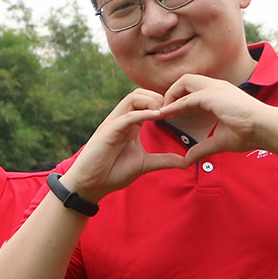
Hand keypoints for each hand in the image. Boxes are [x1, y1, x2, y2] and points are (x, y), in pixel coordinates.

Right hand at [66, 89, 186, 200]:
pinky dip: (143, 113)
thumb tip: (186, 162)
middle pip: (139, 94)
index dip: (163, 103)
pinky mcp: (108, 131)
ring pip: (132, 98)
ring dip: (151, 101)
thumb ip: (163, 160)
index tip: (179, 113)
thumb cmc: (112, 172)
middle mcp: (121, 120)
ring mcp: (113, 124)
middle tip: (174, 111)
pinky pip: (127, 115)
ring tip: (166, 112)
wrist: (91, 184)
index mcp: (129, 124)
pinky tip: (158, 117)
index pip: (145, 102)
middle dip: (158, 97)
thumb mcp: (144, 164)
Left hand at [161, 74, 272, 163]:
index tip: (169, 113)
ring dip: (171, 95)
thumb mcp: (219, 141)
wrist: (267, 129)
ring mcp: (215, 88)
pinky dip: (174, 105)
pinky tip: (166, 114)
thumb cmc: (250, 133)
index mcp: (220, 93)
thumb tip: (187, 160)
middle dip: (171, 92)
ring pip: (184, 82)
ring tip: (163, 111)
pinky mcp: (213, 96)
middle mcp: (217, 86)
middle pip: (186, 79)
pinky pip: (187, 98)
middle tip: (163, 110)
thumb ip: (202, 148)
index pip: (193, 86)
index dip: (179, 97)